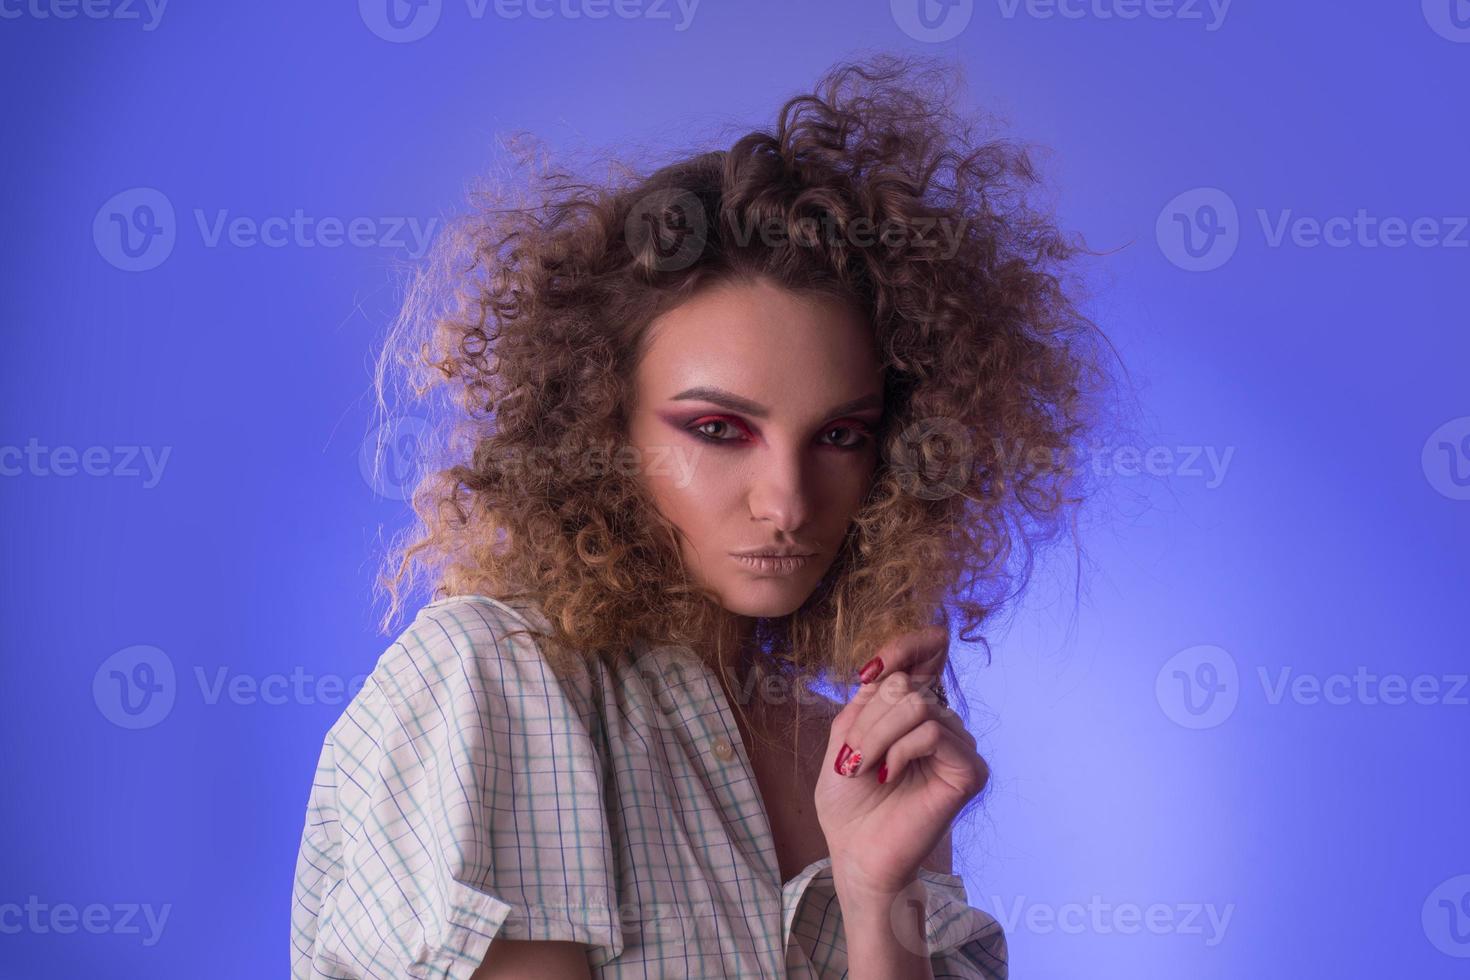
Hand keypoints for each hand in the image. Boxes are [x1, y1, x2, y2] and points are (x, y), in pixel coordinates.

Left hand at [814, 626, 989, 897]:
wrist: (854, 850)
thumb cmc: (847, 801)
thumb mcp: (844, 737)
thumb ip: (868, 699)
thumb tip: (892, 669)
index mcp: (912, 712)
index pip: (925, 657)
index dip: (906, 646)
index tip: (870, 669)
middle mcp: (940, 723)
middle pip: (906, 687)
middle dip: (868, 720)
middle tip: (852, 758)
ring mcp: (958, 746)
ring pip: (918, 707)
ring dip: (877, 737)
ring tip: (865, 769)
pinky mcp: (969, 771)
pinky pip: (934, 733)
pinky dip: (900, 750)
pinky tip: (888, 775)